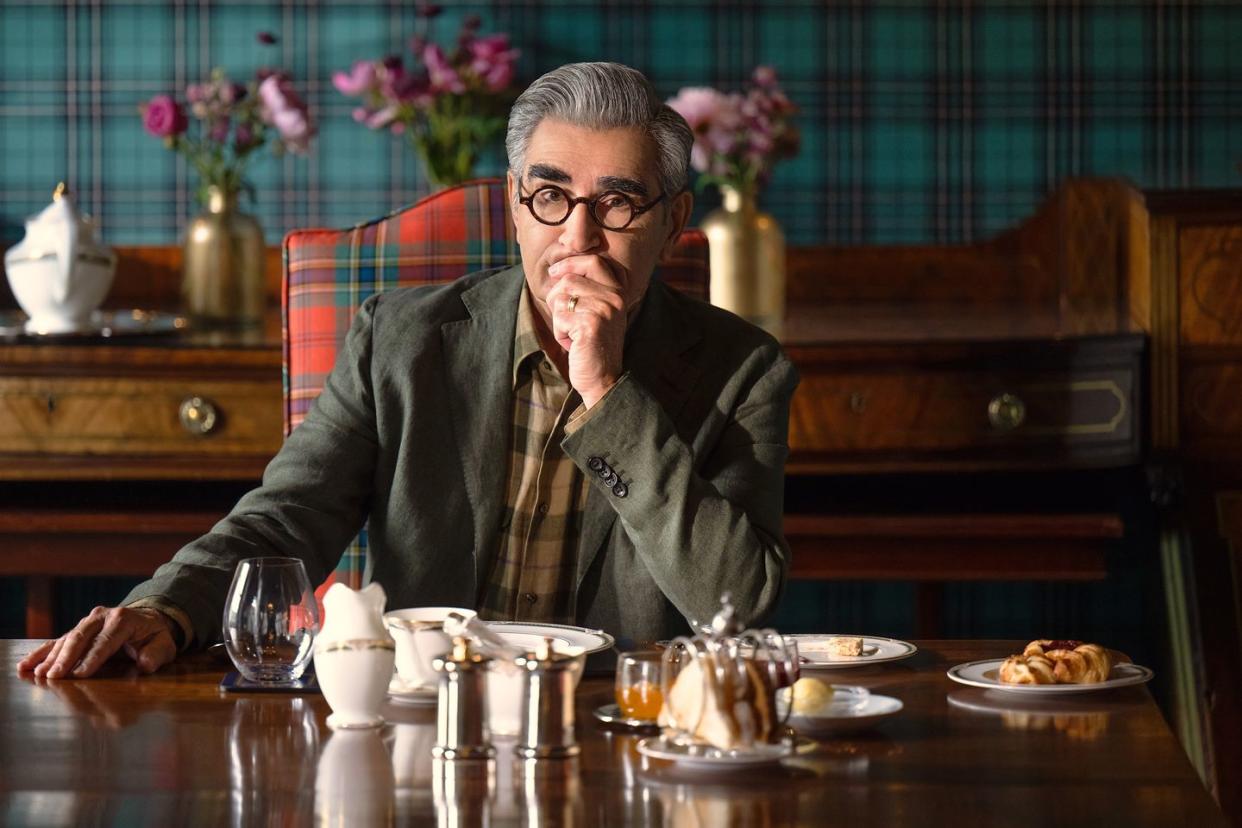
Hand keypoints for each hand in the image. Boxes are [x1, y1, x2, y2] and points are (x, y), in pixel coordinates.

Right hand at [16, 606, 178, 678]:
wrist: (147, 620)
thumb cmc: (155, 636)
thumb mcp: (164, 644)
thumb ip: (157, 653)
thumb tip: (146, 664)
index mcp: (124, 619)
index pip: (106, 640)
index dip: (93, 658)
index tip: (80, 674)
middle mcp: (102, 616)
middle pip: (81, 637)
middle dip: (67, 658)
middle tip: (55, 677)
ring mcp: (87, 621)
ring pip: (67, 638)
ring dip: (52, 657)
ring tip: (40, 674)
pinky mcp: (77, 630)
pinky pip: (57, 640)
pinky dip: (42, 652)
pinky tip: (26, 665)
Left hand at [546, 254, 627, 407]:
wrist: (603, 379)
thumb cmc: (593, 346)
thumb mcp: (596, 313)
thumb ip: (585, 290)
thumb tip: (557, 268)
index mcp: (618, 292)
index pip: (594, 260)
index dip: (570, 263)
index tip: (556, 272)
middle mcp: (614, 298)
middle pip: (570, 277)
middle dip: (557, 295)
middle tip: (561, 313)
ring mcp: (604, 310)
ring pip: (561, 297)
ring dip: (558, 317)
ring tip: (571, 333)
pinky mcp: (590, 324)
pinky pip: (559, 317)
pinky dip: (559, 333)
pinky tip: (572, 344)